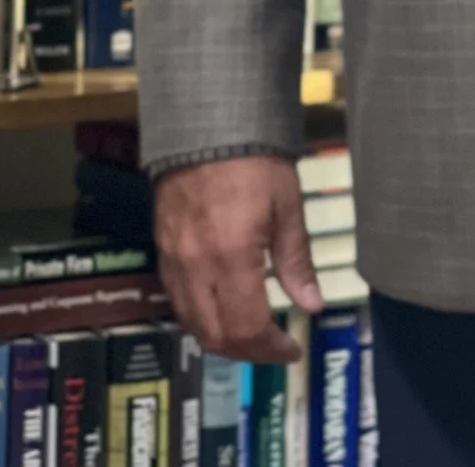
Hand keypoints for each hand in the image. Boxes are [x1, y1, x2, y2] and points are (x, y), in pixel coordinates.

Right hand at [155, 154, 321, 361]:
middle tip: (274, 346)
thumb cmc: (254, 158)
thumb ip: (296, 260)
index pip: (247, 328)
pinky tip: (223, 304)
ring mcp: (174, 259)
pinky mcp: (162, 248)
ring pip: (191, 323)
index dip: (271, 348)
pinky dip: (200, 315)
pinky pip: (177, 299)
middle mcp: (195, 266)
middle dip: (247, 351)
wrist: (206, 122)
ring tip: (252, 331)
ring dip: (222, 337)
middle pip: (215, 335)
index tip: (291, 348)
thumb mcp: (287, 205)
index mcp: (231, 257)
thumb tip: (311, 304)